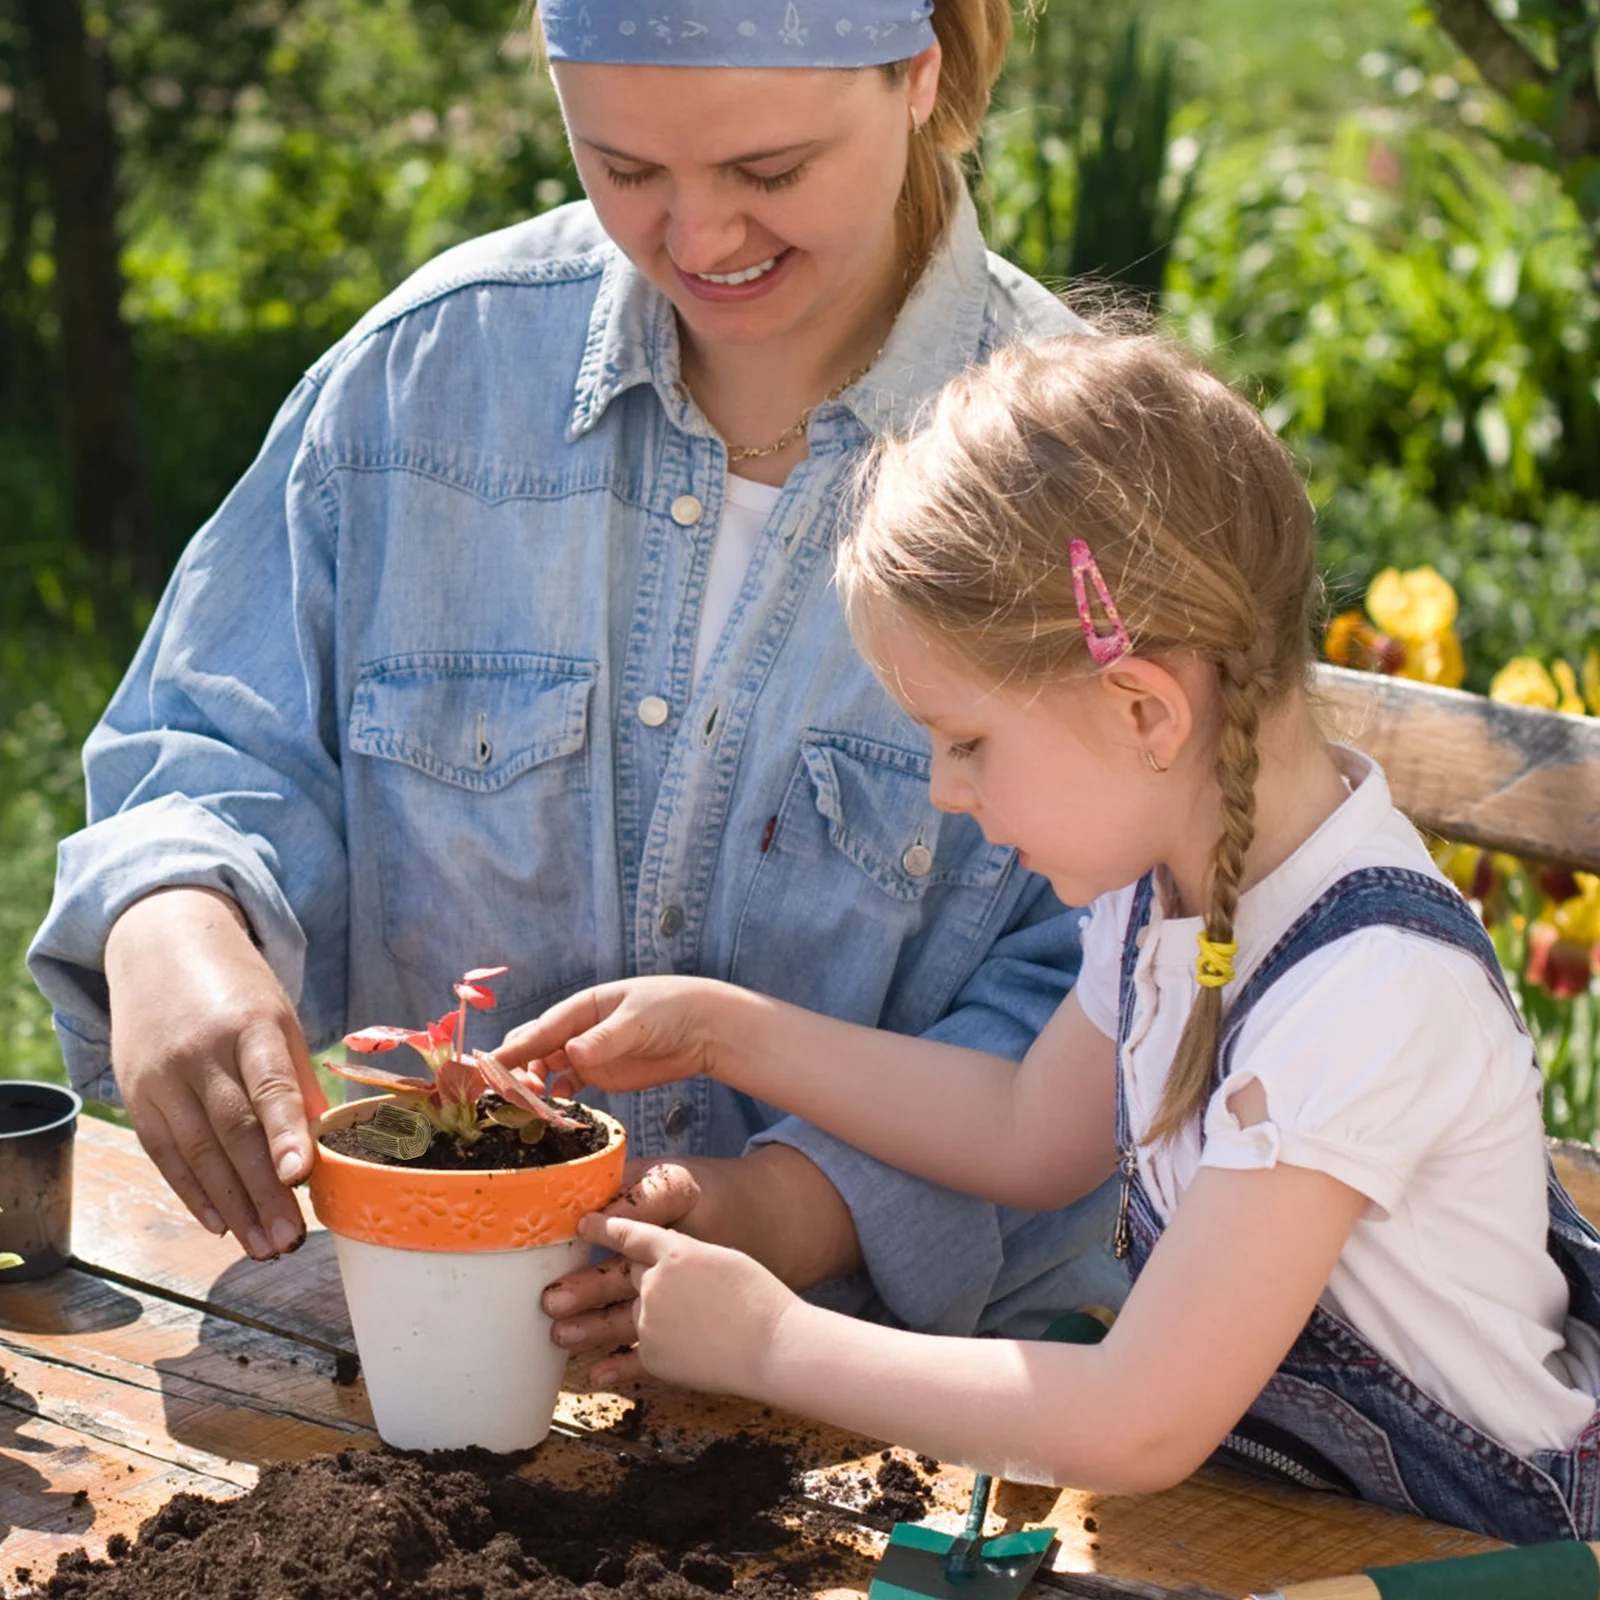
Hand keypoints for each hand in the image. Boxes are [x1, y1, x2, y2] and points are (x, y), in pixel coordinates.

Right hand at [104, 887, 324, 1258]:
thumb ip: (299, 1077)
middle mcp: (202, 1052)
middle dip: (263, 1190)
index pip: (270, 1083)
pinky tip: (219, 1223)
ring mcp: (162, 1075)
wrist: (161, 947)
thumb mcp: (280, 1016)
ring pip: (198, 1151)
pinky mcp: (136, 1094)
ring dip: (232, 1205)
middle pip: (233, 1130)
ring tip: (262, 1246)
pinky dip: (192, 1192)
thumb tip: (321, 1142)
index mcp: (251, 1025)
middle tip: (289, 1239)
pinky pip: (164, 1153)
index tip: (301, 1176)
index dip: (285, 1132)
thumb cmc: (237, 990)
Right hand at [493, 975, 739, 1096]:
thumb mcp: (637, 1022)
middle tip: (511, 1092)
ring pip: (545, 1070)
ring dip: (532, 1087)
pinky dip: (555, 1099)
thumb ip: (605, 1039)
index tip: (492, 1065)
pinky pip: (566, 1087)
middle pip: (535, 1048)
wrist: (702, 1028)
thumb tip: (570, 1053)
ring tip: (530, 1105)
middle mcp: (576, 1030)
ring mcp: (586, 1053)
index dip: (515, 1048)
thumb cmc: (669, 1010)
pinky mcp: (598, 1074)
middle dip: (517, 1068)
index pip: (542, 1028)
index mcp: (581, 1007)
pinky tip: (554, 1111)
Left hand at [545, 1147, 862, 1383]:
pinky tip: (596, 1373)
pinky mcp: (657, 1358)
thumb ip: (690, 1258)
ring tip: (558, 1334)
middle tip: (550, 1294)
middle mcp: (657, 1283)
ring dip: (586, 1328)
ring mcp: (653, 1322)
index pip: (632, 1234)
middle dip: (582, 1285)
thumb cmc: (760, 1298)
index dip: (605, 1228)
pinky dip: (615, 1366)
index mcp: (677, 1250)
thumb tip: (667, 1261)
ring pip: (617, 1320)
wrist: (774, 1345)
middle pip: (616, 1279)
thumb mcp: (725, 1259)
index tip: (582, 1225)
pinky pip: (632, 1359)